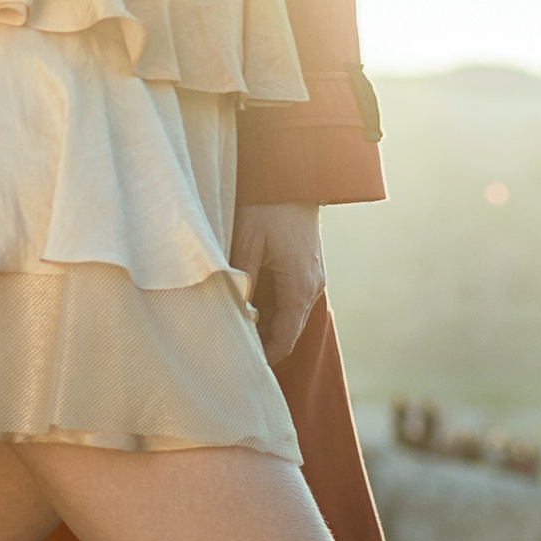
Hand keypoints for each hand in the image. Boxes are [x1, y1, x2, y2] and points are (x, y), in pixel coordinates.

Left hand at [231, 203, 324, 363]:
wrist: (294, 175)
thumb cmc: (269, 204)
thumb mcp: (248, 241)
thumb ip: (242, 280)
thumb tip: (234, 315)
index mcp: (300, 286)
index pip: (284, 339)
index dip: (263, 356)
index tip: (238, 365)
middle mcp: (312, 287)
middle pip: (287, 331)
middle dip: (260, 343)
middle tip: (228, 349)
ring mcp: (312, 278)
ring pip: (287, 316)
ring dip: (263, 325)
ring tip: (231, 327)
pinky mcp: (305, 269)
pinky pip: (288, 299)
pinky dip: (269, 308)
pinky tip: (244, 304)